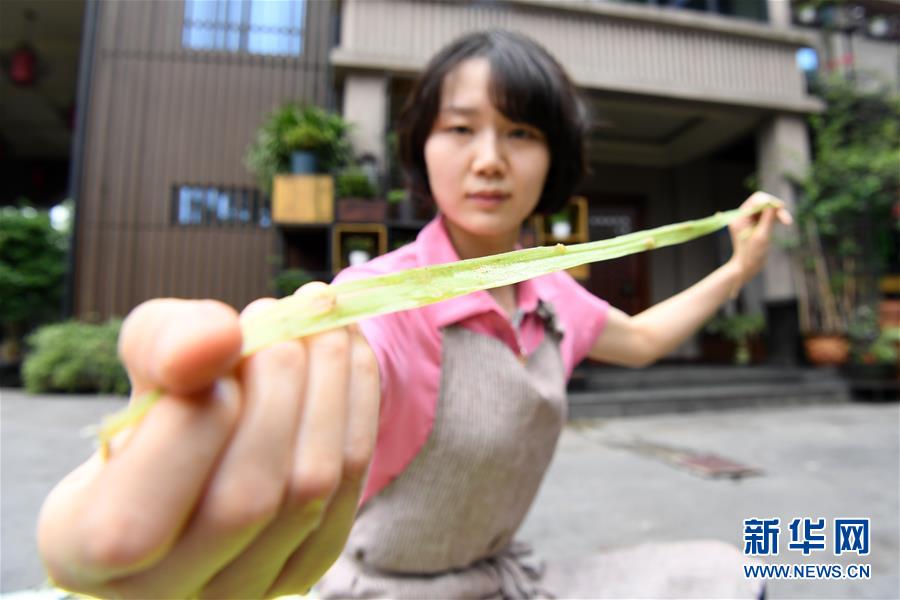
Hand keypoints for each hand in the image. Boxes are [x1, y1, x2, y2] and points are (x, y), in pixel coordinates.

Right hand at [37, 283, 379, 598]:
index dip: (192, 425)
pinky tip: (349, 347)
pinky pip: (350, 483)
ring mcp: (246, 588)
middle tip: (282, 309)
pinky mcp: (306, 565)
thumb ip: (162, 344)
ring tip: (320, 315)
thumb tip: (217, 339)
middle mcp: (166, 593)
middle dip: (276, 386)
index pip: (137, 521)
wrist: (215, 445)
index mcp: (87, 553)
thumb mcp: (144, 363)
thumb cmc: (163, 404)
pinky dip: (357, 401)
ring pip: (309, 490)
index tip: (224, 340)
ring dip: (328, 383)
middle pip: (244, 500)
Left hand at [727, 191, 792, 286]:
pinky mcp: (756, 225)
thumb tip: (774, 204)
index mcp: (740, 217)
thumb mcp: (762, 236)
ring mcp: (749, 220)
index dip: (770, 201)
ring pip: (766, 209)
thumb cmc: (752, 254)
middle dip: (775, 208)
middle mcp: (743, 216)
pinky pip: (767, 216)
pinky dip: (775, 218)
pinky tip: (784, 221)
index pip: (756, 200)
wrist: (747, 268)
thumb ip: (767, 219)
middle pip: (762, 203)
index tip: (782, 207)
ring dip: (777, 213)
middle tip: (787, 219)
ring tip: (787, 222)